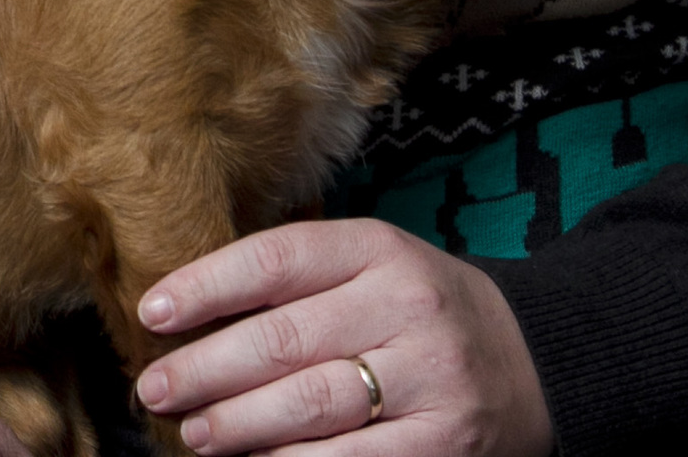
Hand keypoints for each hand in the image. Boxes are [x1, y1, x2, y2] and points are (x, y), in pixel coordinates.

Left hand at [132, 221, 548, 455]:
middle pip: (282, 340)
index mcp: (379, 250)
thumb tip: (192, 314)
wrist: (534, 362)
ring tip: (195, 433)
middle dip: (205, 369)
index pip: (276, 260)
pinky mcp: (443, 444)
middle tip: (156, 389)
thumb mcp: (370, 268)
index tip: (153, 311)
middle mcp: (406, 308)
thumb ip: (295, 281)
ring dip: (238, 424)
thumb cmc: (420, 312)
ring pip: (310, 404)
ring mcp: (428, 378)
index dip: (206, 286)